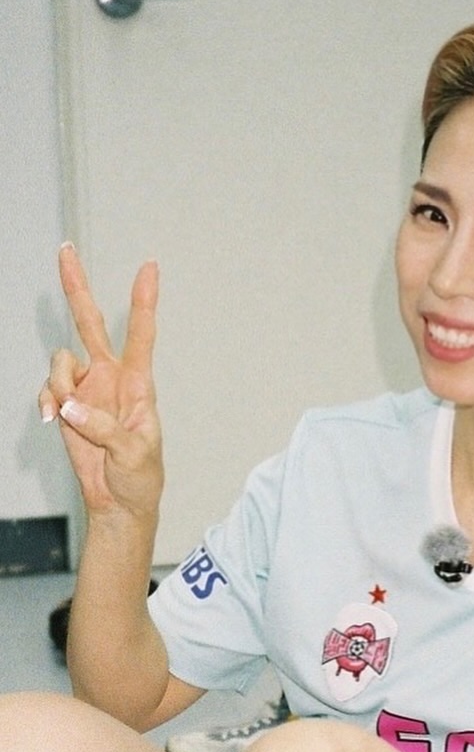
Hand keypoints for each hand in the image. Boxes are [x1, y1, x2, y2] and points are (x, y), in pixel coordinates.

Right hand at [39, 244, 163, 521]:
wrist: (118, 501)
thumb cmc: (140, 477)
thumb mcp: (134, 455)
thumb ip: (105, 429)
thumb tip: (71, 408)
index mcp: (138, 382)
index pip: (141, 333)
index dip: (144, 300)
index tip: (150, 266)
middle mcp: (111, 376)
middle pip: (91, 322)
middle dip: (77, 287)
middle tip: (65, 250)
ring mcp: (86, 388)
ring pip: (61, 362)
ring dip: (58, 385)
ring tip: (68, 416)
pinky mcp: (65, 404)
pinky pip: (47, 389)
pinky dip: (46, 402)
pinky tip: (53, 421)